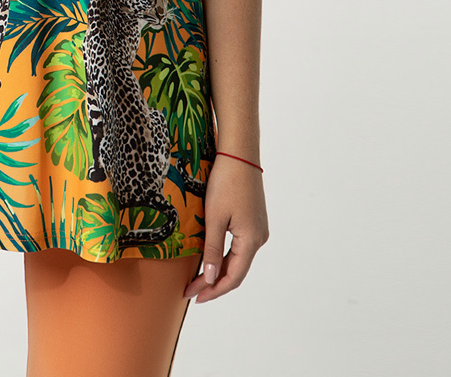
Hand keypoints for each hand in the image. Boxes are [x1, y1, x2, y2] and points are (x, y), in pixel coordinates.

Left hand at [183, 154, 268, 301]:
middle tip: (191, 290)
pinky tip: (210, 257)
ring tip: (197, 278)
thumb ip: (213, 250)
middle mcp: (259, 238)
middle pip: (236, 270)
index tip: (196, 297)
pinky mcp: (253, 220)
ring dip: (218, 269)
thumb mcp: (215, 218)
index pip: (234, 277)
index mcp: (252, 240)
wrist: (239, 153)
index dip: (215, 290)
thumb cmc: (226, 182)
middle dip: (213, 282)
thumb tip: (211, 278)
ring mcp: (258, 229)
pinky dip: (224, 255)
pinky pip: (239, 245)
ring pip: (237, 258)